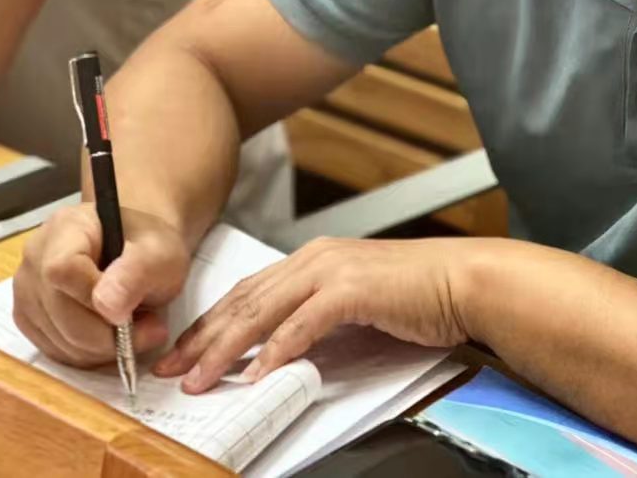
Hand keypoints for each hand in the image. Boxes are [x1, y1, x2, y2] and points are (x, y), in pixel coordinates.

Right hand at [13, 202, 191, 366]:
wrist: (137, 252)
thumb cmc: (148, 247)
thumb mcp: (159, 253)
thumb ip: (136, 274)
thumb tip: (108, 307)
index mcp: (66, 227)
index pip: (63, 270)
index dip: (95, 299)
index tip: (132, 311)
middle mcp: (36, 256)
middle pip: (58, 310)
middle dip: (108, 334)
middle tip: (151, 330)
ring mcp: (26, 288)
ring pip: (56, 338)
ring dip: (102, 349)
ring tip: (136, 330)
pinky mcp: (28, 317)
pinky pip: (53, 350)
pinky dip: (87, 355)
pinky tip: (111, 337)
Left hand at [157, 237, 477, 392]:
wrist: (463, 282)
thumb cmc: (418, 296)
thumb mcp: (354, 306)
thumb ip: (317, 320)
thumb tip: (280, 353)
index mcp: (312, 260)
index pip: (247, 293)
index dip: (210, 324)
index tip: (183, 352)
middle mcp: (314, 259)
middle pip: (243, 302)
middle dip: (203, 338)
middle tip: (172, 368)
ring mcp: (331, 271)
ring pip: (262, 311)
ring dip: (226, 348)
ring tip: (200, 377)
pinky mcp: (351, 290)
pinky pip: (302, 324)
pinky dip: (276, 351)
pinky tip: (257, 374)